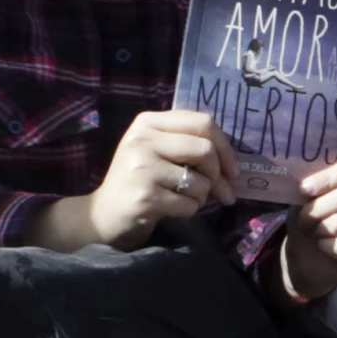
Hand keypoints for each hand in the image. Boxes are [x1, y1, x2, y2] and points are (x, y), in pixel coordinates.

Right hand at [30, 110, 240, 252]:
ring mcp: (141, 168)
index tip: (233, 169)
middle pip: (206, 150)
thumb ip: (190, 144)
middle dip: (220, 174)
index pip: (203, 122)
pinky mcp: (145, 196)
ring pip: (201, 181)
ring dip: (202, 196)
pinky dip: (190, 210)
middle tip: (223, 191)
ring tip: (185, 199)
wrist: (102, 215)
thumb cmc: (139, 180)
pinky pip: (190, 204)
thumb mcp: (158, 151)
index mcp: (147, 122)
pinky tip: (171, 210)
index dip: (226, 147)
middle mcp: (142, 140)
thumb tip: (235, 164)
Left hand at [278, 157, 336, 299]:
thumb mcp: (312, 197)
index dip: (329, 178)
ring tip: (314, 231)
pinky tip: (324, 246)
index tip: (304, 189)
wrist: (313, 258)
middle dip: (316, 208)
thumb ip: (315, 184)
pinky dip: (324, 246)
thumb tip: (306, 182)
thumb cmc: (316, 219)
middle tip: (305, 217)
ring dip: (319, 227)